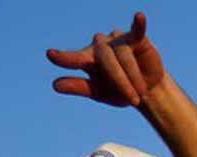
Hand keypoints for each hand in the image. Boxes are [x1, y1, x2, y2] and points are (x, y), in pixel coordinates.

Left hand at [48, 11, 165, 107]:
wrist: (145, 90)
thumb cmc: (118, 91)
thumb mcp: (99, 93)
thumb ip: (79, 86)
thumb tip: (55, 85)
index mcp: (87, 59)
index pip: (74, 58)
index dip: (64, 58)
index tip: (51, 55)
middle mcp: (99, 45)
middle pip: (108, 62)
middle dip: (122, 82)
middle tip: (133, 100)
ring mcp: (115, 39)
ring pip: (124, 56)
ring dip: (134, 77)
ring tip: (142, 93)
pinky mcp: (134, 37)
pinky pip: (136, 31)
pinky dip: (138, 24)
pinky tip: (139, 17)